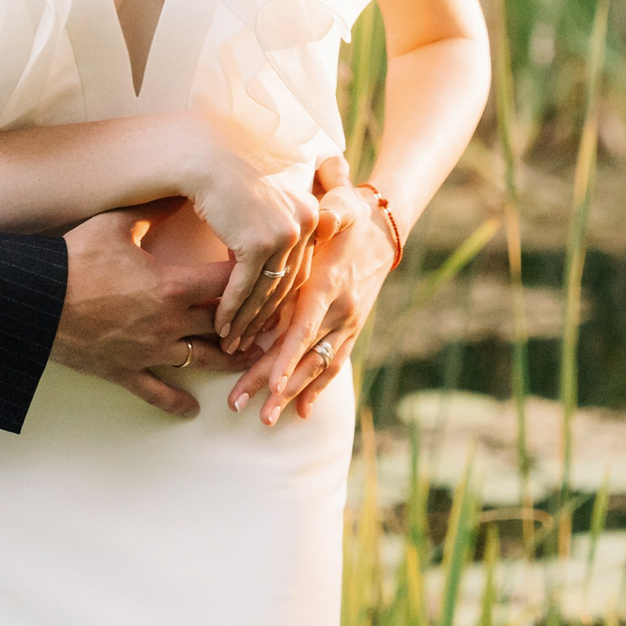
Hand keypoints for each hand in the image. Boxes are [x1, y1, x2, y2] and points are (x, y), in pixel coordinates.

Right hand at [51, 204, 250, 417]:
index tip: (266, 273)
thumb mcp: (115, 224)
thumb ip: (152, 207)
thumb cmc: (73, 259)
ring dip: (228, 361)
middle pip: (224, 325)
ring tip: (250, 361)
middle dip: (249, 322)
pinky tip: (192, 410)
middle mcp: (169, 322)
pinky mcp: (126, 371)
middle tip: (273, 322)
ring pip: (202, 360)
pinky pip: (157, 392)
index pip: (227, 281)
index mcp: (172, 285)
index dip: (249, 276)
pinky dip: (176, 402)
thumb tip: (179, 185)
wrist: (35, 301)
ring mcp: (149, 351)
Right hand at [169, 114, 319, 351]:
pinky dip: (231, 310)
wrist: (203, 153)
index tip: (264, 321)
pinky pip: (245, 286)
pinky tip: (219, 327)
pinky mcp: (260, 242)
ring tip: (231, 342)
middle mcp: (304, 224)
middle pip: (285, 284)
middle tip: (249, 342)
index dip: (279, 298)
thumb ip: (273, 224)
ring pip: (266, 290)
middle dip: (265, 318)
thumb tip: (267, 255)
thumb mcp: (261, 201)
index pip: (297, 267)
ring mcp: (285, 234)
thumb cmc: (226, 175)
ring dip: (247, 321)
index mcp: (308, 213)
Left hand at [230, 184, 399, 424]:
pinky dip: (317, 389)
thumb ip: (329, 213)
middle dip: (275, 385)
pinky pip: (333, 365)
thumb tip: (321, 216)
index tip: (271, 382)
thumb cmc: (350, 214)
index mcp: (329, 283)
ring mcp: (348, 324)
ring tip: (264, 419)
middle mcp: (341, 310)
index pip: (306, 326)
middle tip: (242, 407)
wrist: (383, 229)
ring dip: (292, 394)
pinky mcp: (350, 331)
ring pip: (318, 367)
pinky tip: (301, 413)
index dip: (288, 355)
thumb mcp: (341, 206)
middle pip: (305, 355)